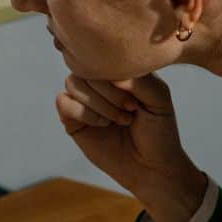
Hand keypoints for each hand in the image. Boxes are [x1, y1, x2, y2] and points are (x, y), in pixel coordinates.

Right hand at [55, 72, 205, 221]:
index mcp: (119, 70)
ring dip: (97, 103)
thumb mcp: (158, 98)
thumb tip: (111, 75)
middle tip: (129, 112)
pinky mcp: (73, 119)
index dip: (116, 76)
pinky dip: (82, 112)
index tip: (136, 100)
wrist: (151, 165)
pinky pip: (63, 102)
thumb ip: (139, 79)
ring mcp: (84, 100)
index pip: (104, 55)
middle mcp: (99, 81)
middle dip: (109, 93)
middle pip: (86, 68)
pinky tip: (102, 125)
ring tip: (117, 120)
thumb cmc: (158, 130)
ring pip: (72, 82)